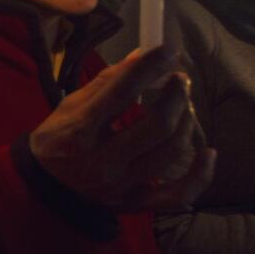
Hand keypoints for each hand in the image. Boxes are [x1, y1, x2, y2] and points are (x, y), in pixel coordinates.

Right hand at [29, 47, 214, 212]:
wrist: (46, 184)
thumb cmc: (57, 137)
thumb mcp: (71, 105)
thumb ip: (109, 82)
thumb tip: (144, 54)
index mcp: (80, 130)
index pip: (121, 93)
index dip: (149, 67)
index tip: (168, 50)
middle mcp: (102, 160)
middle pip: (157, 126)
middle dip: (176, 96)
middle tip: (180, 80)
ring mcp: (122, 185)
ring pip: (172, 153)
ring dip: (186, 123)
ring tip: (184, 107)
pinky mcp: (135, 202)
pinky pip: (178, 195)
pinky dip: (200, 175)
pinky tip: (208, 153)